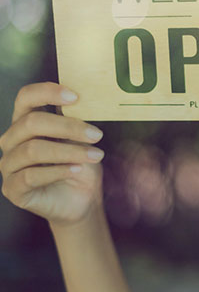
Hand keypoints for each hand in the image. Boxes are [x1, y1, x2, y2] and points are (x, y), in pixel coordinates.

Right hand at [0, 82, 104, 226]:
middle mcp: (12, 141)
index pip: (26, 97)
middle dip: (68, 127)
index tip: (75, 97)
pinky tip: (77, 169)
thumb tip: (84, 96)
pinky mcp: (12, 189)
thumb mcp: (80, 138)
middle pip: (31, 123)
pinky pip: (30, 176)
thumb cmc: (80, 163)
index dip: (47, 92)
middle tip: (97, 134)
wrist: (82, 199)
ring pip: (33, 150)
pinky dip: (58, 170)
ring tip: (95, 155)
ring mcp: (9, 165)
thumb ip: (75, 118)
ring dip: (69, 151)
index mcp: (26, 122)